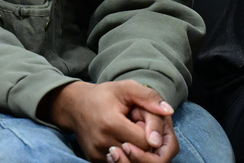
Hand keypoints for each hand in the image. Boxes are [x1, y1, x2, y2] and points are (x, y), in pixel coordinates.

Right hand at [46, 80, 177, 161]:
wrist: (74, 105)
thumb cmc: (103, 96)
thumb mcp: (125, 88)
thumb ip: (148, 97)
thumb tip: (169, 111)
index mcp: (111, 123)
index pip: (146, 142)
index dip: (150, 133)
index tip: (141, 122)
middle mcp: (102, 142)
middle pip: (140, 154)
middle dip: (144, 143)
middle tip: (136, 129)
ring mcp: (97, 153)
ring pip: (130, 161)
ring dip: (135, 151)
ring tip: (128, 135)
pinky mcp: (94, 159)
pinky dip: (125, 155)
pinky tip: (121, 141)